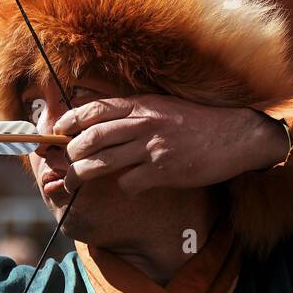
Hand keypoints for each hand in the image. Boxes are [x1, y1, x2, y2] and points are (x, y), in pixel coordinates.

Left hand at [54, 95, 289, 194]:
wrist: (237, 136)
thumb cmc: (196, 123)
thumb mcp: (161, 107)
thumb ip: (132, 112)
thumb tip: (96, 122)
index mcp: (140, 105)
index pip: (92, 110)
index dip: (68, 122)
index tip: (56, 132)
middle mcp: (142, 123)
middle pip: (89, 139)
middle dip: (69, 154)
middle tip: (64, 163)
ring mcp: (151, 148)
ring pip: (100, 163)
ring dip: (81, 176)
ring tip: (73, 182)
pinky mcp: (163, 171)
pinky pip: (129, 182)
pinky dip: (124, 187)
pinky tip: (129, 187)